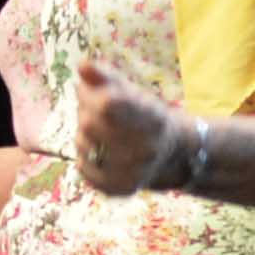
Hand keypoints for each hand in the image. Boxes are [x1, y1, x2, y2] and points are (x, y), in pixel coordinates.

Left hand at [69, 59, 202, 197]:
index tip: (89, 90)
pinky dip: (85, 157)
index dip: (91, 96)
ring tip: (101, 132)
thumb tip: (83, 66)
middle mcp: (146, 148)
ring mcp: (133, 172)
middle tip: (96, 111)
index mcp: (151, 117)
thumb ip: (105, 78)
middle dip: (85, 112)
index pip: (107, 105)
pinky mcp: (119, 188)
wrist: (172, 155)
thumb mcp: (130, 91)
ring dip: (83, 135)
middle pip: (87, 123)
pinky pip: (83, 168)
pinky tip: (100, 152)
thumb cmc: (143, 115)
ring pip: (82, 145)